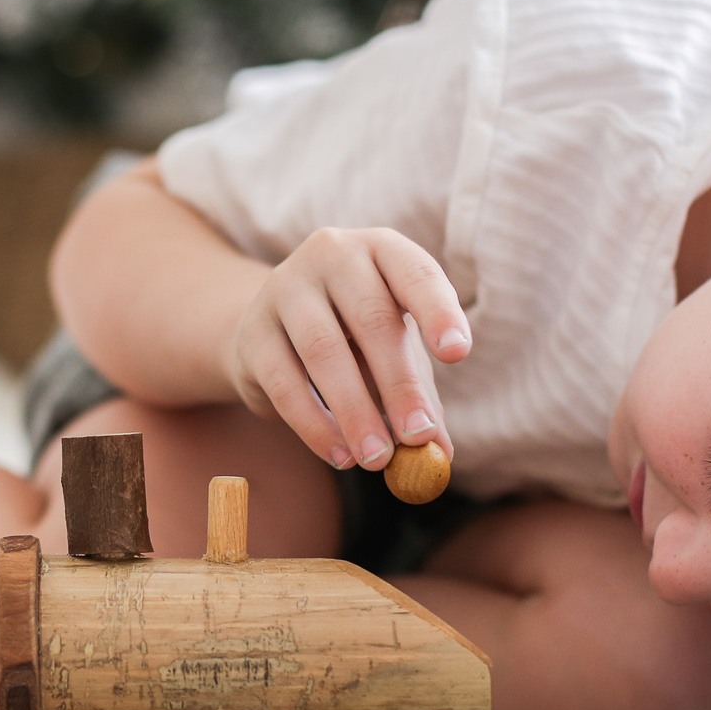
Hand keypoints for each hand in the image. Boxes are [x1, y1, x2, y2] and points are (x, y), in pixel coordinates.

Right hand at [223, 227, 470, 469]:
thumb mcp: (393, 354)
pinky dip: (314, 424)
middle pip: (371, 318)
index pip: (416, 272)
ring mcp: (285, 287)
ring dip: (355, 411)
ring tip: (378, 459)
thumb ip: (420, 398)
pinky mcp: (253, 331)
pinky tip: (339, 455)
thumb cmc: (351, 338)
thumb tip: (442, 454)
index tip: (458, 354)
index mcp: (382, 250)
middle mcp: (333, 255)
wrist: (272, 333)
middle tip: (418, 437)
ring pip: (324, 350)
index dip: (438, 311)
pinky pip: (284, 381)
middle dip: (399, 384)